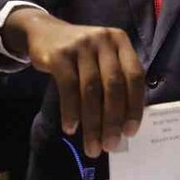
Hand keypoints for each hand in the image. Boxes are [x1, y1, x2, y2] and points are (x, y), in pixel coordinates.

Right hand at [2, 9, 144, 156]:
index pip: (135, 76)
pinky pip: (68, 87)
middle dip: (113, 120)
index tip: (130, 132)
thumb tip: (123, 126)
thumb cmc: (81, 55)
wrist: (45, 33)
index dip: (135, 106)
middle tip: (110, 146)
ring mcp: (82, 45)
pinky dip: (71, 111)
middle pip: (113, 85)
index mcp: (121, 42)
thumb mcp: (102, 59)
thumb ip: (116, 82)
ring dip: (92, 123)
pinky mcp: (59, 54)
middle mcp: (104, 40)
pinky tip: (71, 128)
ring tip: (92, 146)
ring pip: (91, 90)